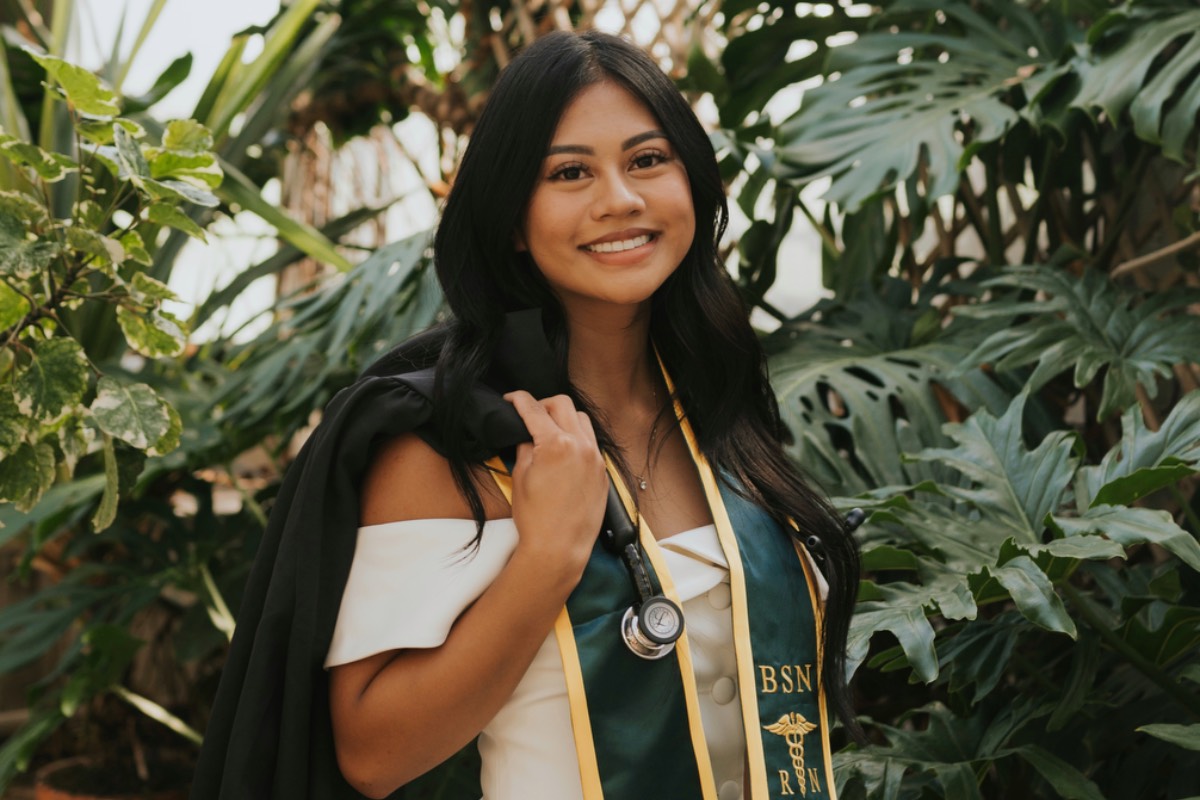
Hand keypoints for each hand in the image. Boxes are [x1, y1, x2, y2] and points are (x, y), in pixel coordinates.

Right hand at [503, 391, 607, 576]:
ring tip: (549, 432)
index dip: (518, 399)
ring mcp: (595, 458)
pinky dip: (577, 438)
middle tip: (529, 416)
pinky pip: (591, 442)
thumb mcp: (521, 477)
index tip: (510, 398)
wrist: (559, 548)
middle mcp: (580, 445)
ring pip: (582, 420)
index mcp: (556, 444)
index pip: (534, 409)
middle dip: (543, 404)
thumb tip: (528, 435)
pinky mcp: (602, 471)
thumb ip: (525, 447)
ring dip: (564, 418)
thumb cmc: (535, 518)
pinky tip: (564, 451)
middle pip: (562, 404)